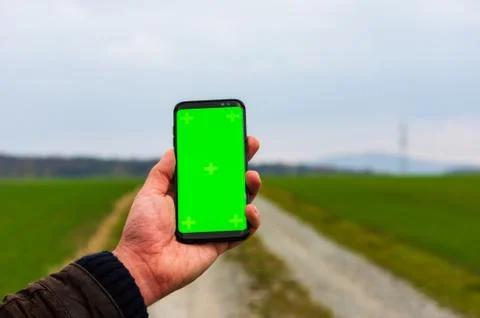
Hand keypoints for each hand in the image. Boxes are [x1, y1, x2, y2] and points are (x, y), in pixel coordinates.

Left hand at [113, 137, 260, 305]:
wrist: (142, 264)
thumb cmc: (142, 229)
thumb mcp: (149, 194)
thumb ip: (162, 172)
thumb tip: (174, 149)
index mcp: (187, 193)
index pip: (209, 168)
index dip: (221, 153)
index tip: (232, 135)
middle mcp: (203, 206)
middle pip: (229, 181)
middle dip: (242, 162)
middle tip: (251, 144)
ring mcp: (214, 224)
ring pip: (240, 202)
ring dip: (251, 188)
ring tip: (252, 176)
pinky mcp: (220, 242)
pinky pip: (242, 231)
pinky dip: (251, 221)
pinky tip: (249, 210)